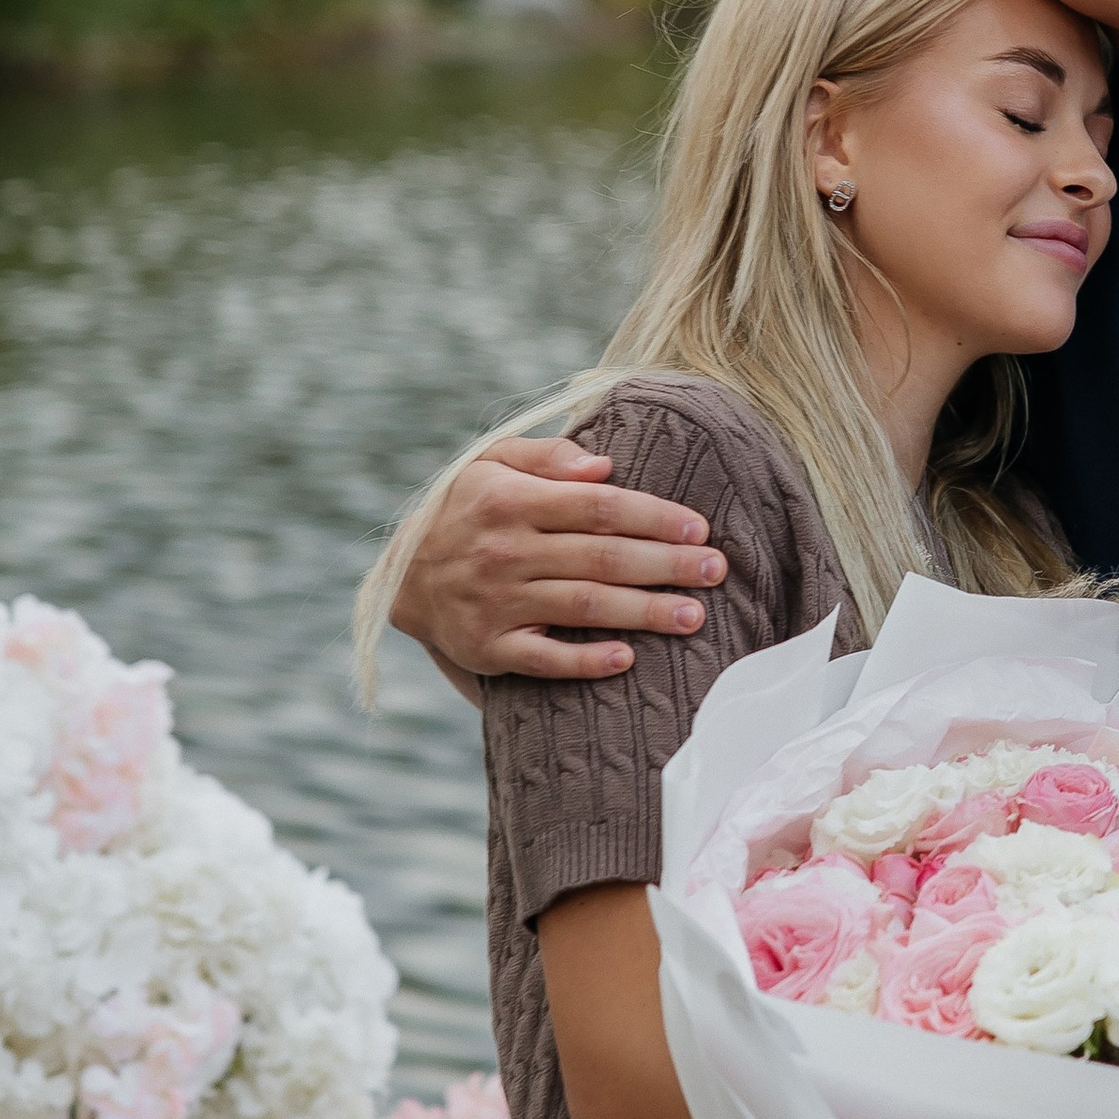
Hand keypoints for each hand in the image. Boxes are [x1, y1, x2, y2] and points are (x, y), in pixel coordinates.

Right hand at [390, 436, 724, 679]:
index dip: (654, 517)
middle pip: (602, 558)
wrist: (402, 578)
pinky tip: (627, 659)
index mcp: (511, 500)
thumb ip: (545, 456)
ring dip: (644, 612)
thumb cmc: (466, 510)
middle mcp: (505, 550)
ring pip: (584, 607)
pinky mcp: (490, 647)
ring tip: (695, 616)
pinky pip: (544, 659)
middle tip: (716, 571)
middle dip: (666, 564)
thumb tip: (603, 464)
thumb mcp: (490, 464)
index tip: (700, 528)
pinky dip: (585, 661)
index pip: (599, 507)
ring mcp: (497, 602)